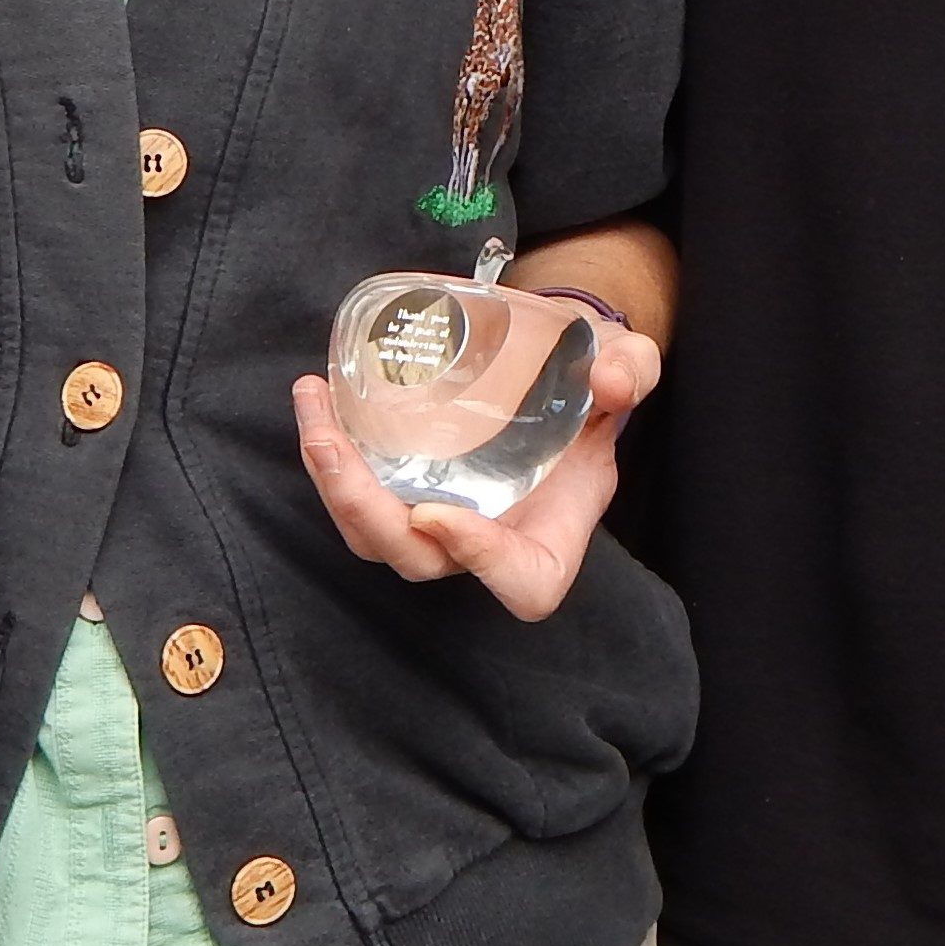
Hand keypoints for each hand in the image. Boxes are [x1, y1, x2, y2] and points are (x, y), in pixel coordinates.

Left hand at [292, 312, 658, 621]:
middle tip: (333, 445)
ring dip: (332, 481)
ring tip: (314, 411)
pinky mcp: (408, 486)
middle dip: (366, 512)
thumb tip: (607, 378)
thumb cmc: (599, 380)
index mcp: (552, 533)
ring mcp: (442, 519)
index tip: (441, 512)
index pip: (522, 583)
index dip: (483, 562)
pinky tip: (317, 400)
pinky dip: (331, 456)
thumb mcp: (628, 366)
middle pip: (418, 560)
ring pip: (373, 535)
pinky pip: (358, 496)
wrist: (559, 362)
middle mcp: (489, 538)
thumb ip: (630, 372)